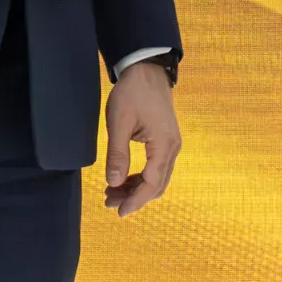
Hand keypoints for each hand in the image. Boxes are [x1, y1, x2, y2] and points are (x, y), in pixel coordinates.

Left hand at [102, 60, 179, 215]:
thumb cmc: (133, 93)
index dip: (135, 200)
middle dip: (134, 197)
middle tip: (109, 202)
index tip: (118, 211)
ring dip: (136, 188)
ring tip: (112, 192)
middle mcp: (172, 148)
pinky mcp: (166, 140)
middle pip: (156, 185)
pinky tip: (123, 178)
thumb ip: (117, 154)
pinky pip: (156, 167)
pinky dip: (141, 177)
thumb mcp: (119, 123)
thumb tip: (114, 182)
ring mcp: (171, 144)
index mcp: (164, 145)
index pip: (151, 183)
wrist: (147, 70)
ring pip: (157, 178)